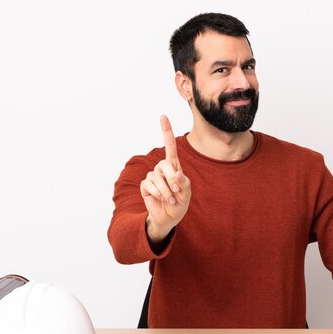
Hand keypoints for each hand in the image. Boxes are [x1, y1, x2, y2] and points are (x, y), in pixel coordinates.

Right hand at [140, 115, 191, 244]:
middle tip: (177, 192)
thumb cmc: (180, 202)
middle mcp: (162, 168)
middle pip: (165, 165)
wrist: (169, 216)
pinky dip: (158, 194)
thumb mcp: (187, 193)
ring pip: (158, 178)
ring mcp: (152, 176)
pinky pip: (150, 186)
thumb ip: (183, 183)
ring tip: (170, 199)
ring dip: (166, 192)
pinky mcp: (145, 185)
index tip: (162, 116)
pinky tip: (162, 199)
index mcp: (174, 166)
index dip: (166, 131)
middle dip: (172, 180)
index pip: (170, 146)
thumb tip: (176, 174)